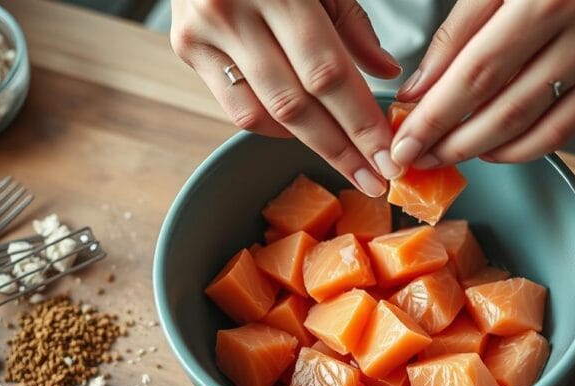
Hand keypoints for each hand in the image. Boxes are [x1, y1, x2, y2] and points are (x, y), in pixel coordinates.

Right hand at [170, 0, 403, 195]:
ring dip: (309, 144)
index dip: (360, 123)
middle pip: (295, 104)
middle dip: (341, 149)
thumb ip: (351, 22)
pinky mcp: (185, 48)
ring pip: (262, 115)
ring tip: (348, 161)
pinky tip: (304, 129)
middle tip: (375, 180)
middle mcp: (232, 12)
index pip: (327, 73)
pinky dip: (275, 125)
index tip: (389, 158)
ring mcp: (202, 34)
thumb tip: (386, 73)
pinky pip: (237, 107)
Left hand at [391, 0, 574, 166]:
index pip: (477, 72)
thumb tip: (421, 90)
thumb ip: (457, 32)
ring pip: (533, 124)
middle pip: (505, 106)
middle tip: (417, 156)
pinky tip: (492, 148)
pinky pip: (565, 128)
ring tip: (446, 154)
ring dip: (481, 148)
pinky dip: (522, 147)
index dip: (436, 115)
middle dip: (452, 141)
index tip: (405, 141)